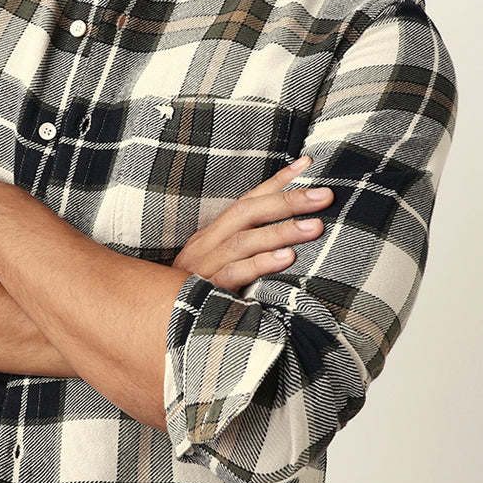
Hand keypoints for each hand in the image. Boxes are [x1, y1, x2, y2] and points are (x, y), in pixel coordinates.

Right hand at [173, 156, 332, 292]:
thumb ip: (247, 248)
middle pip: (248, 212)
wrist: (158, 319)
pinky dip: (261, 264)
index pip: (248, 200)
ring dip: (281, 231)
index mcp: (213, 233)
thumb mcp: (220, 264)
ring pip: (244, 241)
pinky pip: (236, 273)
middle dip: (288, 201)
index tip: (308, 163)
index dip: (277, 181)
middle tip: (325, 196)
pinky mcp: (207, 289)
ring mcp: (205, 265)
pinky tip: (287, 258)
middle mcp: (208, 243)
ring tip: (315, 226)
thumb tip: (288, 233)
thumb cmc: (199, 291)